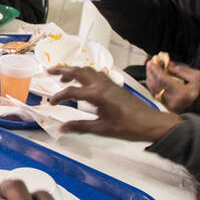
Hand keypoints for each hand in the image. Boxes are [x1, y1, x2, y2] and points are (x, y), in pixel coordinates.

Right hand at [47, 66, 181, 142]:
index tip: (51, 103)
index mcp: (97, 95)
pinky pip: (96, 74)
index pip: (71, 92)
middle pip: (78, 71)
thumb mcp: (102, 129)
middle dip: (62, 70)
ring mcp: (109, 83)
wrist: (150, 123)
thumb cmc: (129, 127)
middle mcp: (102, 85)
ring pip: (88, 70)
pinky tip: (83, 82)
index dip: (59, 97)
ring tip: (64, 77)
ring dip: (74, 71)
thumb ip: (80, 126)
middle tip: (49, 71)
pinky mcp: (114, 85)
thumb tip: (63, 127)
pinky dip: (85, 74)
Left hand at [145, 59, 199, 113]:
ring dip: (151, 79)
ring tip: (151, 70)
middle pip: (156, 85)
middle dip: (151, 73)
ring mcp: (171, 107)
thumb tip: (167, 65)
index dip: (155, 69)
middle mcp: (175, 102)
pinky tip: (154, 80)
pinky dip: (154, 87)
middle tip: (150, 64)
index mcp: (183, 94)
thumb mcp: (197, 76)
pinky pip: (157, 96)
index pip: (162, 80)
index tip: (152, 62)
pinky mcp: (170, 109)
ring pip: (154, 92)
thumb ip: (180, 70)